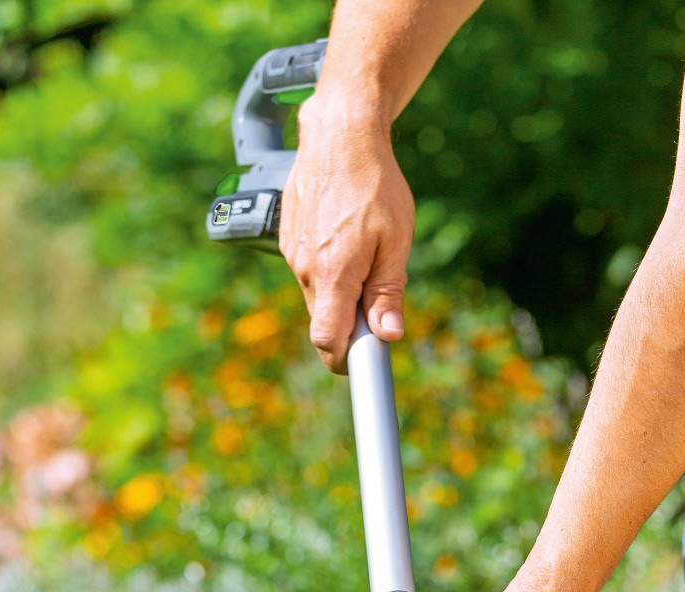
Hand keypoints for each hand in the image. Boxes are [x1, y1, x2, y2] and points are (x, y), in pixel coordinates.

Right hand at [280, 92, 413, 372]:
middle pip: (324, 323)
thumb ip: (389, 292)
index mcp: (333, 274)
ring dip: (341, 294)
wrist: (338, 134)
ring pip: (319, 297)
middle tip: (379, 303)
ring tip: (366, 257)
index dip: (345, 360)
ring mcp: (294, 255)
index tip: (364, 364)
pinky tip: (347, 240)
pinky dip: (330, 271)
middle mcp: (306, 269)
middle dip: (349, 325)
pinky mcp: (289, 241)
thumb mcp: (395, 240)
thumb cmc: (374, 184)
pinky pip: (311, 272)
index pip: (327, 341)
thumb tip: (388, 334)